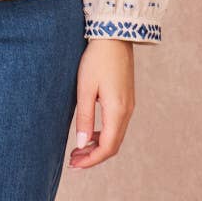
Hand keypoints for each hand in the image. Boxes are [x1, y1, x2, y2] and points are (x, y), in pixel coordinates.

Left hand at [68, 38, 134, 169]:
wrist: (114, 35)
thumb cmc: (97, 59)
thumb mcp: (85, 88)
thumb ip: (84, 117)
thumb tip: (82, 145)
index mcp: (117, 111)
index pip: (107, 147)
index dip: (91, 160)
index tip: (74, 165)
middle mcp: (127, 111)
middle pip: (113, 145)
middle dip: (93, 156)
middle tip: (73, 161)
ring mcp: (129, 105)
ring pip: (115, 135)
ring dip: (98, 145)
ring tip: (78, 149)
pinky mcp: (126, 98)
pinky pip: (116, 124)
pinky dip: (103, 134)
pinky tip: (89, 132)